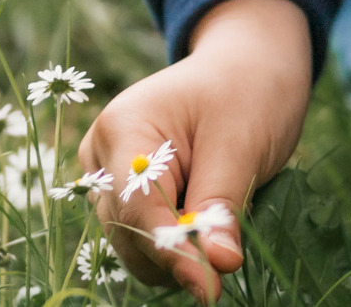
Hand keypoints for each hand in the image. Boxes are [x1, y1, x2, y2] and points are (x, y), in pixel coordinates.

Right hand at [77, 0, 310, 302]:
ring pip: (134, 245)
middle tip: (230, 253)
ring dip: (179, 251)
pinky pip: (144, 239)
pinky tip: (207, 224)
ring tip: (223, 222)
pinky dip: (177, 244)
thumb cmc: (248, 92)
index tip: (211, 288)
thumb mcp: (243, 144)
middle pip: (129, 234)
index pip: (137, 209)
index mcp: (124, 128)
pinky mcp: (125, 195)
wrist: (247, 66)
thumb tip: (217, 267)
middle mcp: (102, 155)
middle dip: (178, 252)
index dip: (172, 252)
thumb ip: (222, 206)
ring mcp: (109, 177)